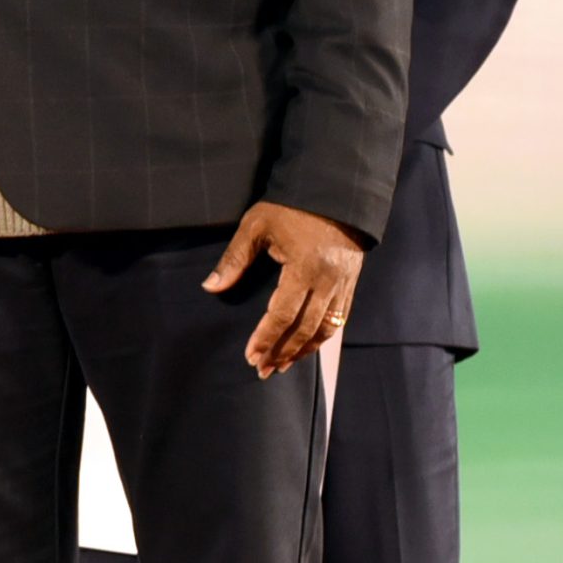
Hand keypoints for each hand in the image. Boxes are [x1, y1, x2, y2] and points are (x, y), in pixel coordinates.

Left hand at [202, 201, 364, 378]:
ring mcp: (342, 285)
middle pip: (305, 329)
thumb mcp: (257, 225)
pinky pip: (339, 319)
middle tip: (262, 370)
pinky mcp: (351, 284)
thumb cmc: (291, 207)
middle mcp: (327, 282)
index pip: (282, 314)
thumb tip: (211, 287)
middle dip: (282, 352)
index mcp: (304, 269)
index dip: (266, 338)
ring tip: (282, 365)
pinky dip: (321, 337)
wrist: (337, 193)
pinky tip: (307, 347)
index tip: (251, 356)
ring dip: (303, 350)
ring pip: (325, 329)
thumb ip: (235, 259)